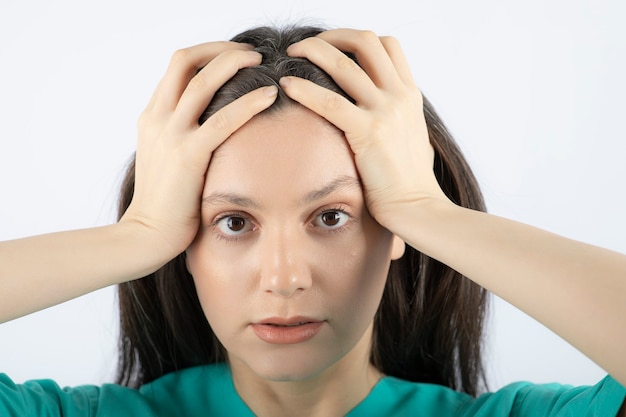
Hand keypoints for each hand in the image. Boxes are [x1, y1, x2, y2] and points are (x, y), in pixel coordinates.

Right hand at [120, 42, 277, 256]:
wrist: (146, 235)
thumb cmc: (165, 202)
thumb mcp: (166, 158)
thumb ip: (182, 136)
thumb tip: (213, 125)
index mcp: (152, 116)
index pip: (177, 66)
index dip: (208, 52)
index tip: (235, 54)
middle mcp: (157, 118)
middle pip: (186, 61)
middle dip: (221, 49)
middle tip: (251, 52)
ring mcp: (170, 135)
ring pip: (201, 80)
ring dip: (234, 63)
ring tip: (262, 61)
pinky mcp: (187, 156)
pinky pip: (222, 120)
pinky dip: (248, 103)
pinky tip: (270, 96)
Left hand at [279, 29, 449, 228]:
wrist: (419, 207)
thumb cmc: (411, 181)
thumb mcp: (411, 137)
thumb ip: (397, 117)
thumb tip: (381, 113)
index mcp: (410, 94)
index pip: (387, 45)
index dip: (356, 38)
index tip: (333, 47)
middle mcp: (400, 95)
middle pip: (365, 42)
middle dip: (332, 36)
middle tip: (306, 45)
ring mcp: (386, 111)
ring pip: (344, 64)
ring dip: (313, 51)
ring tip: (291, 55)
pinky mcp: (368, 132)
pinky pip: (329, 101)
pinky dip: (304, 89)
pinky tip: (286, 86)